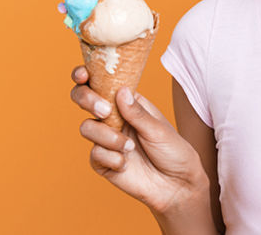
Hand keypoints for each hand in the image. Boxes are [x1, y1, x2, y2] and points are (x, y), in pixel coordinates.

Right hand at [70, 65, 207, 214]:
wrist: (176, 185)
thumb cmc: (173, 151)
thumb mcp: (158, 129)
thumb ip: (137, 112)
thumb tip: (121, 90)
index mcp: (128, 103)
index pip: (102, 83)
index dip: (86, 76)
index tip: (83, 75)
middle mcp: (114, 118)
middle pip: (84, 100)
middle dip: (87, 100)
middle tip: (104, 111)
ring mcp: (106, 139)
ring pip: (87, 128)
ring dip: (107, 137)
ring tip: (129, 147)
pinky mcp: (102, 162)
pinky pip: (94, 154)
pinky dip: (111, 158)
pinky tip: (126, 164)